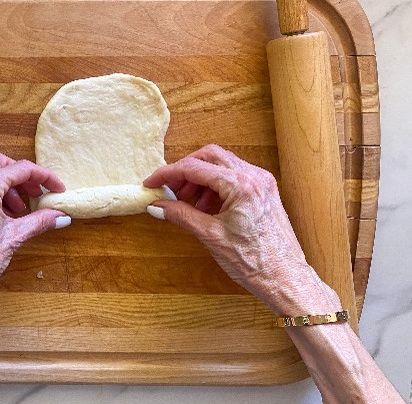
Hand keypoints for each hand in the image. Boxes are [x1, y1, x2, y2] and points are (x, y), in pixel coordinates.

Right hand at [143, 144, 321, 306]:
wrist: (285, 279)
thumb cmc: (253, 262)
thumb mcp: (210, 236)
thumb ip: (181, 215)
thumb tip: (157, 206)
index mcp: (241, 185)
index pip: (195, 168)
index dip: (168, 174)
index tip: (151, 183)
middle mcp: (254, 176)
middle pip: (209, 156)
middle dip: (184, 170)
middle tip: (168, 189)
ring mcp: (262, 182)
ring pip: (222, 164)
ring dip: (200, 177)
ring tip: (186, 201)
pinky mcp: (265, 191)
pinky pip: (234, 175)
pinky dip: (215, 184)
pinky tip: (206, 205)